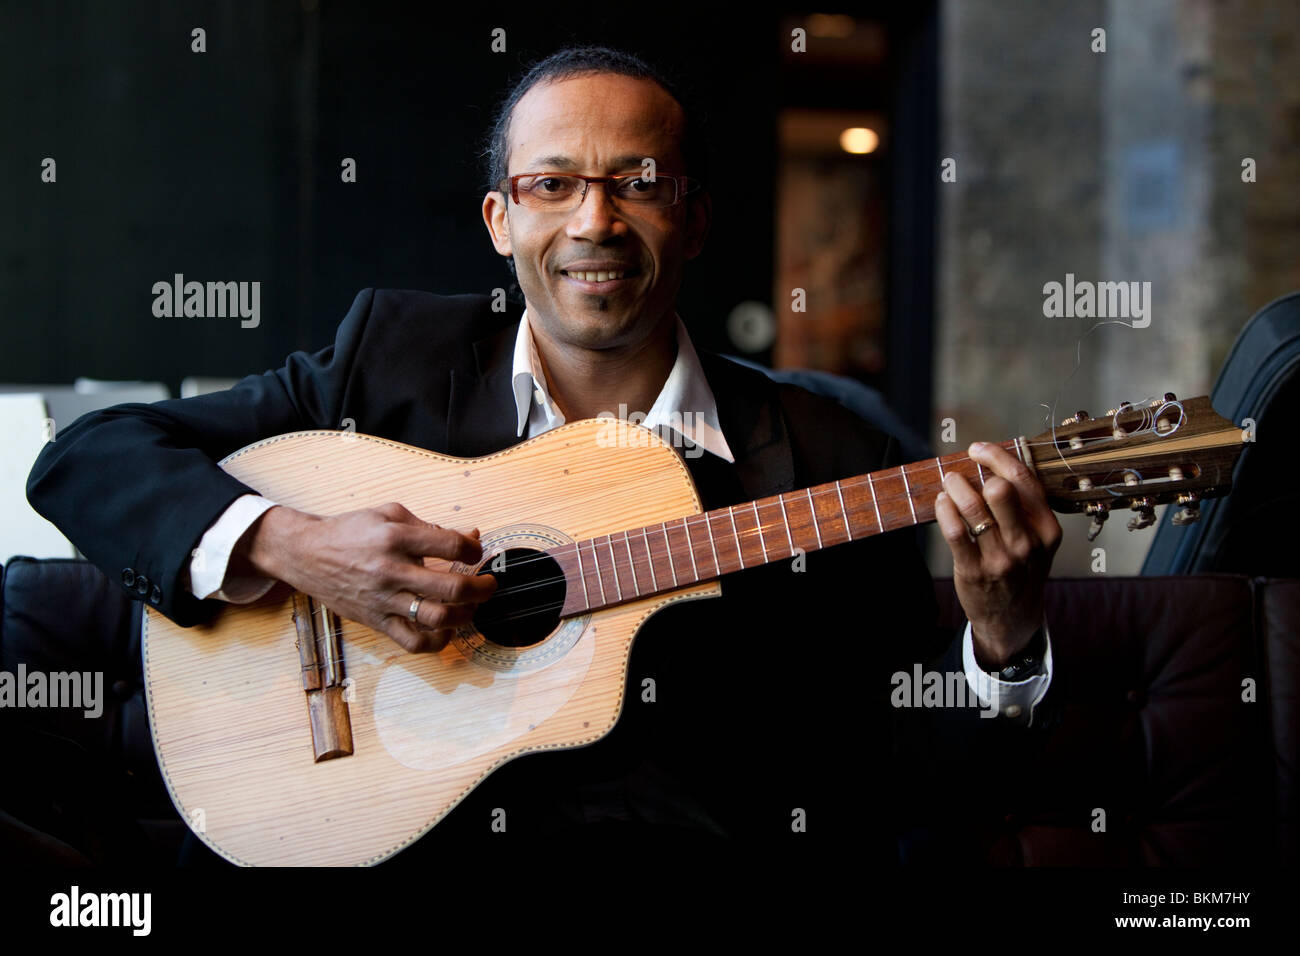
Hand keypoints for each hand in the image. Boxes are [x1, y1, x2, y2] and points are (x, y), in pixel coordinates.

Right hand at [233, 501, 496, 652]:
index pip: (450, 546)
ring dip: (465, 615)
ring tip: (472, 606)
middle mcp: (391, 571)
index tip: (476, 553)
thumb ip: (431, 526)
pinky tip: (447, 630)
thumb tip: (471, 536)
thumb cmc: (351, 531)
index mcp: (396, 538)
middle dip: (481, 588)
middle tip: (489, 585)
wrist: (306, 554)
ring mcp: (383, 600)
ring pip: (436, 618)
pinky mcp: (376, 621)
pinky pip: (412, 642)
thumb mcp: (390, 514)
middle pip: (451, 589)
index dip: (473, 551)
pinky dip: (437, 642)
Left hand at [934, 441, 1061, 668]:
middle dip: (976, 473)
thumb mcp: (1037, 541)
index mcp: (1047, 529)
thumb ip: (1023, 508)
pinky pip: (954, 532)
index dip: (998, 457)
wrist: (1013, 619)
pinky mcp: (974, 571)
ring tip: (948, 485)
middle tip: (958, 473)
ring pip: (973, 509)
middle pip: (1001, 491)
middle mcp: (1027, 543)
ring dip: (954, 489)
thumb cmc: (1022, 571)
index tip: (978, 449)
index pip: (1024, 480)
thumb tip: (991, 466)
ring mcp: (1001, 559)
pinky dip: (944, 510)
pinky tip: (942, 504)